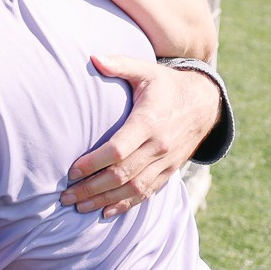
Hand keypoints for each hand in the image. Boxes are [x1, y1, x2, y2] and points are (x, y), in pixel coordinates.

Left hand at [62, 57, 223, 214]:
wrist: (204, 103)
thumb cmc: (167, 85)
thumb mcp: (147, 70)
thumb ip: (120, 64)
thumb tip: (93, 57)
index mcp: (149, 122)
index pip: (117, 150)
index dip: (93, 164)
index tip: (71, 171)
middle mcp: (159, 146)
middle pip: (122, 175)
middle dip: (92, 188)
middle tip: (66, 197)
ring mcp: (166, 162)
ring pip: (133, 189)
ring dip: (104, 201)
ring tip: (79, 207)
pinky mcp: (169, 171)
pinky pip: (147, 193)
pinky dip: (126, 205)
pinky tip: (105, 211)